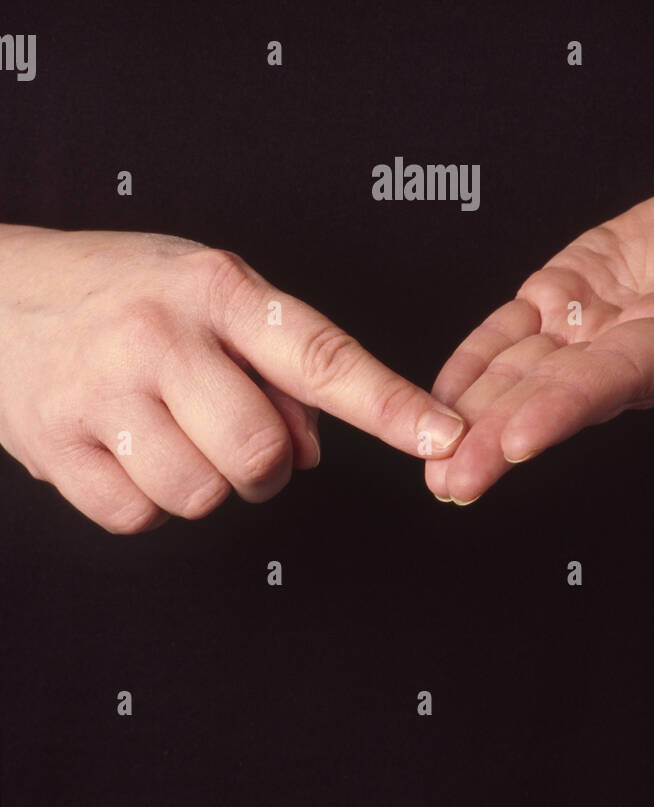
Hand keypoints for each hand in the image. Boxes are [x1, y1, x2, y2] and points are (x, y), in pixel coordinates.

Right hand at [0, 227, 465, 531]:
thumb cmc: (119, 288)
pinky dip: (145, 501)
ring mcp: (103, 392)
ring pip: (201, 496)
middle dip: (266, 467)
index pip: (323, 354)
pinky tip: (126, 450)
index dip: (390, 404)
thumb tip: (315, 446)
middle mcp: (161, 336)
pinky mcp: (56, 445)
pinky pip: (137, 518)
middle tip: (236, 435)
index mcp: (216, 289)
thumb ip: (273, 361)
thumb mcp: (206, 291)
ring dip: (203, 484)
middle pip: (261, 454)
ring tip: (170, 433)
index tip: (443, 436)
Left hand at [424, 146, 653, 502]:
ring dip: (475, 413)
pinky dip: (473, 360)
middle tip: (450, 482)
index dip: (568, 405)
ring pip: (525, 372)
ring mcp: (594, 323)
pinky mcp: (565, 295)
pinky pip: (510, 332)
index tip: (517, 441)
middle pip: (561, 394)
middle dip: (503, 437)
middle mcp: (634, 342)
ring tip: (431, 461)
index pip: (620, 377)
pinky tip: (438, 392)